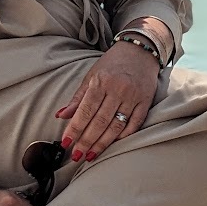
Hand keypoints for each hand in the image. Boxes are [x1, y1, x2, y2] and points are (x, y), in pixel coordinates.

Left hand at [57, 41, 157, 162]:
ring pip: (116, 126)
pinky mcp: (145, 102)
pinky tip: (112, 144)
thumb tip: (61, 116)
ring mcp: (133, 97)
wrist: (140, 50)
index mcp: (101, 81)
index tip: (66, 143)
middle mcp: (118, 89)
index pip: (85, 111)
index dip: (75, 129)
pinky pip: (134, 124)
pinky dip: (123, 136)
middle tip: (77, 155)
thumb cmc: (112, 64)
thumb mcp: (91, 76)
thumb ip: (78, 98)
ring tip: (91, 155)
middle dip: (86, 141)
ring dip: (102, 144)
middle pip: (100, 122)